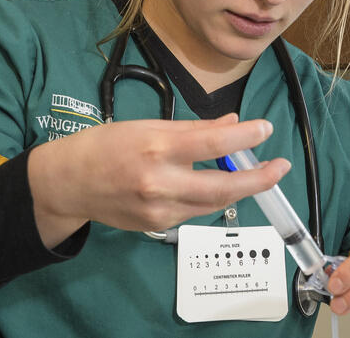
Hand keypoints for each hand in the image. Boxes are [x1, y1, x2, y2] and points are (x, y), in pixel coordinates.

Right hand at [27, 113, 291, 244]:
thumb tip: (232, 124)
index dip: (245, 138)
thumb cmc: (104, 146)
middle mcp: (160, 182)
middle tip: (280, 167)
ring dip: (237, 189)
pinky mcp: (157, 226)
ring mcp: (159, 210)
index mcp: (156, 147)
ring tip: (254, 174)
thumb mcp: (146, 126)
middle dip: (258, 179)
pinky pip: (194, 212)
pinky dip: (208, 198)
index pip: (213, 144)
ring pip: (213, 203)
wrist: (68, 184)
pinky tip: (210, 186)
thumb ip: (192, 129)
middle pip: (223, 187)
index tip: (266, 129)